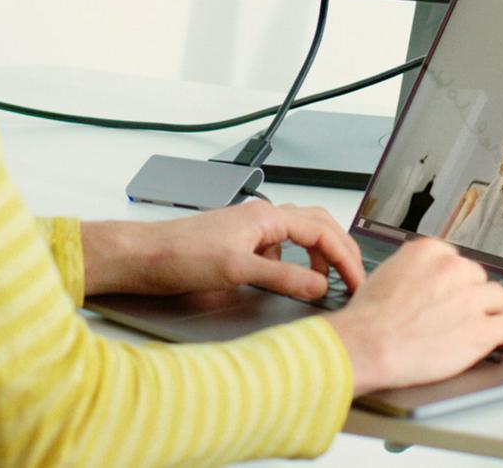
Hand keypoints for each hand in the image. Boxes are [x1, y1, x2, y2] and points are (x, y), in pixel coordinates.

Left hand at [81, 199, 363, 300]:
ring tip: (327, 282)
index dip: (345, 257)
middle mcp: (262, 218)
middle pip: (317, 226)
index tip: (357, 282)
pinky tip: (288, 282)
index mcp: (267, 216)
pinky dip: (295, 264)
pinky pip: (279, 249)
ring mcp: (250, 231)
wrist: (145, 257)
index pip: (322, 231)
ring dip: (319, 256)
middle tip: (354, 280)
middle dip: (340, 251)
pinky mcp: (239, 245)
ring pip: (299, 236)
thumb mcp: (237, 270)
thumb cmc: (181, 254)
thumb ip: (283, 278)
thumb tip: (320, 286)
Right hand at [325, 238, 502, 395]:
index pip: (456, 260)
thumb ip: (414, 271)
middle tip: (461, 311)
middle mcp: (453, 269)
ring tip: (494, 319)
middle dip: (472, 294)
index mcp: (429, 251)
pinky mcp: (481, 330)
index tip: (456, 289)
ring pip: (497, 298)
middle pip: (478, 278)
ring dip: (494, 310)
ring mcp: (470, 299)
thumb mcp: (387, 274)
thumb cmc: (369, 317)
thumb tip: (425, 278)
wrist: (368, 345)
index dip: (455, 280)